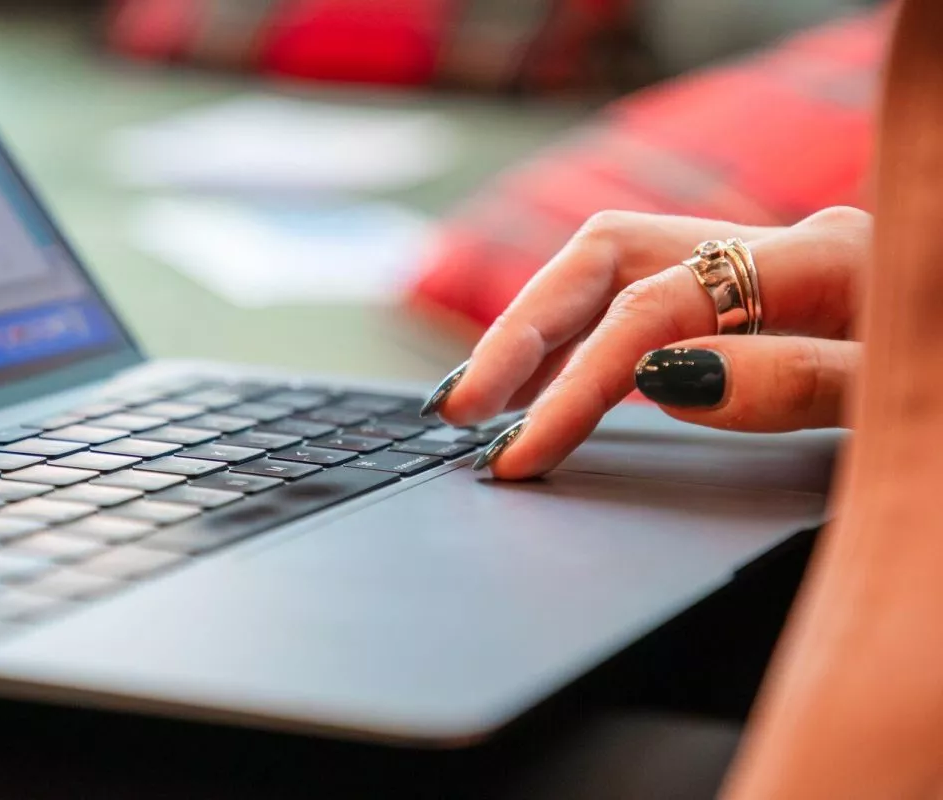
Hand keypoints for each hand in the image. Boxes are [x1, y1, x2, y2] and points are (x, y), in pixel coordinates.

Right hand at [420, 206, 870, 478]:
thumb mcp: (908, 417)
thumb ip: (799, 386)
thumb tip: (665, 379)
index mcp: (831, 268)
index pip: (658, 311)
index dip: (575, 388)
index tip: (519, 459)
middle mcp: (790, 245)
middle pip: (611, 248)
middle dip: (521, 330)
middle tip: (462, 408)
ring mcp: (774, 259)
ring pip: (618, 258)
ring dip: (539, 322)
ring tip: (483, 391)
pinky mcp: (763, 286)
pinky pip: (648, 284)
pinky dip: (585, 327)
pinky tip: (556, 371)